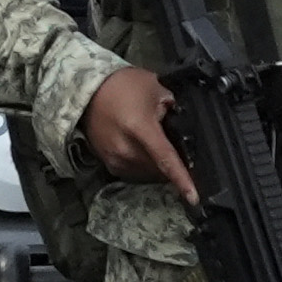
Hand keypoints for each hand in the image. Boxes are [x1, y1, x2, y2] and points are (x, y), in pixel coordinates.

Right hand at [80, 68, 196, 203]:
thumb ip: (172, 107)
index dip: (182, 179)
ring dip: (156, 166)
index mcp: (140, 128)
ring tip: (157, 147)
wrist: (87, 89)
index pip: (166, 159)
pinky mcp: (107, 161)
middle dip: (171, 165)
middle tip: (177, 149)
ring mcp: (114, 157)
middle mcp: (125, 148)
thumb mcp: (155, 87)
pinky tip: (144, 151)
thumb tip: (181, 124)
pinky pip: (132, 171)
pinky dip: (142, 165)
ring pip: (146, 172)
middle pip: (158, 169)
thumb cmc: (121, 85)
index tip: (194, 197)